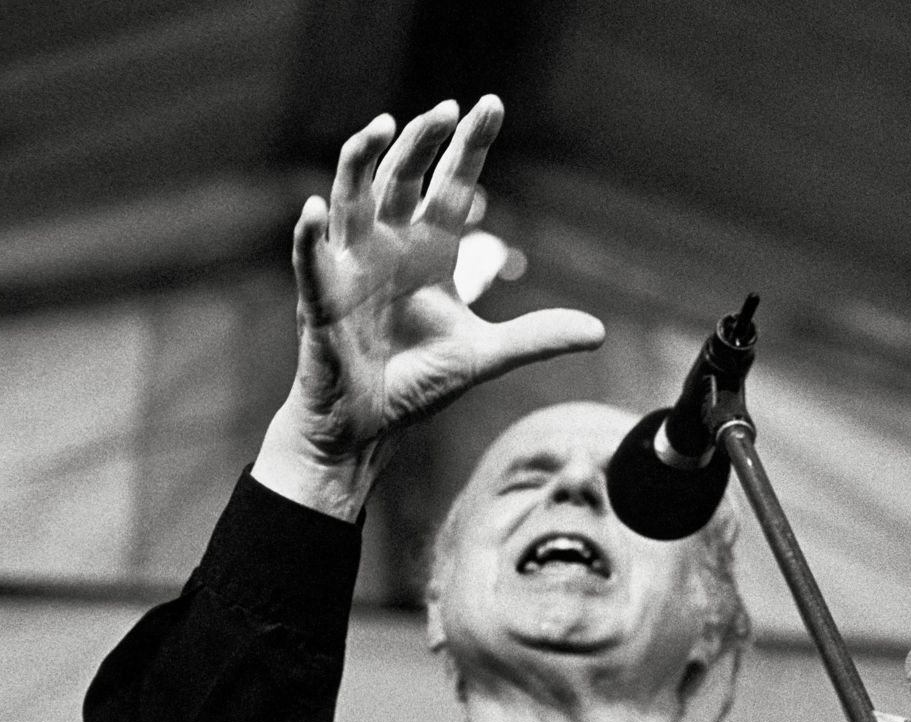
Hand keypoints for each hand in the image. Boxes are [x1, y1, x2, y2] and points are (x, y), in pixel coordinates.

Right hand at [253, 96, 604, 519]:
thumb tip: (599, 332)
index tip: (490, 104)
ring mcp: (351, 270)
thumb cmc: (414, 380)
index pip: (450, 186)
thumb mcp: (485, 355)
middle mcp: (387, 248)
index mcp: (427, 252)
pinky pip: (312, 263)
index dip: (468, 148)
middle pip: (403, 180)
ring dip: (362, 163)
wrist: (368, 428)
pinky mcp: (321, 303)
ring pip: (351, 201)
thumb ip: (536, 336)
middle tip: (448, 109)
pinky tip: (313, 208)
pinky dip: (310, 236)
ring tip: (382, 126)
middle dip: (423, 143)